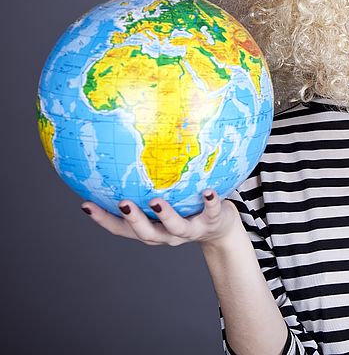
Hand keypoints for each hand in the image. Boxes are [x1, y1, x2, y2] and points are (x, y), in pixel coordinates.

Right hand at [80, 191, 240, 247]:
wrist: (222, 229)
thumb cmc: (186, 209)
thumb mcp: (165, 200)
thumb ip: (146, 187)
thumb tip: (122, 155)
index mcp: (152, 229)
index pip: (122, 229)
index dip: (104, 219)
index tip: (85, 204)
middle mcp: (168, 234)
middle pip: (147, 233)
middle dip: (133, 220)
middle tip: (122, 203)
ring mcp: (191, 230)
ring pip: (176, 227)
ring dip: (165, 215)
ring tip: (155, 201)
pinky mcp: (213, 221)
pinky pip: (212, 212)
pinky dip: (210, 202)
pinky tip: (207, 191)